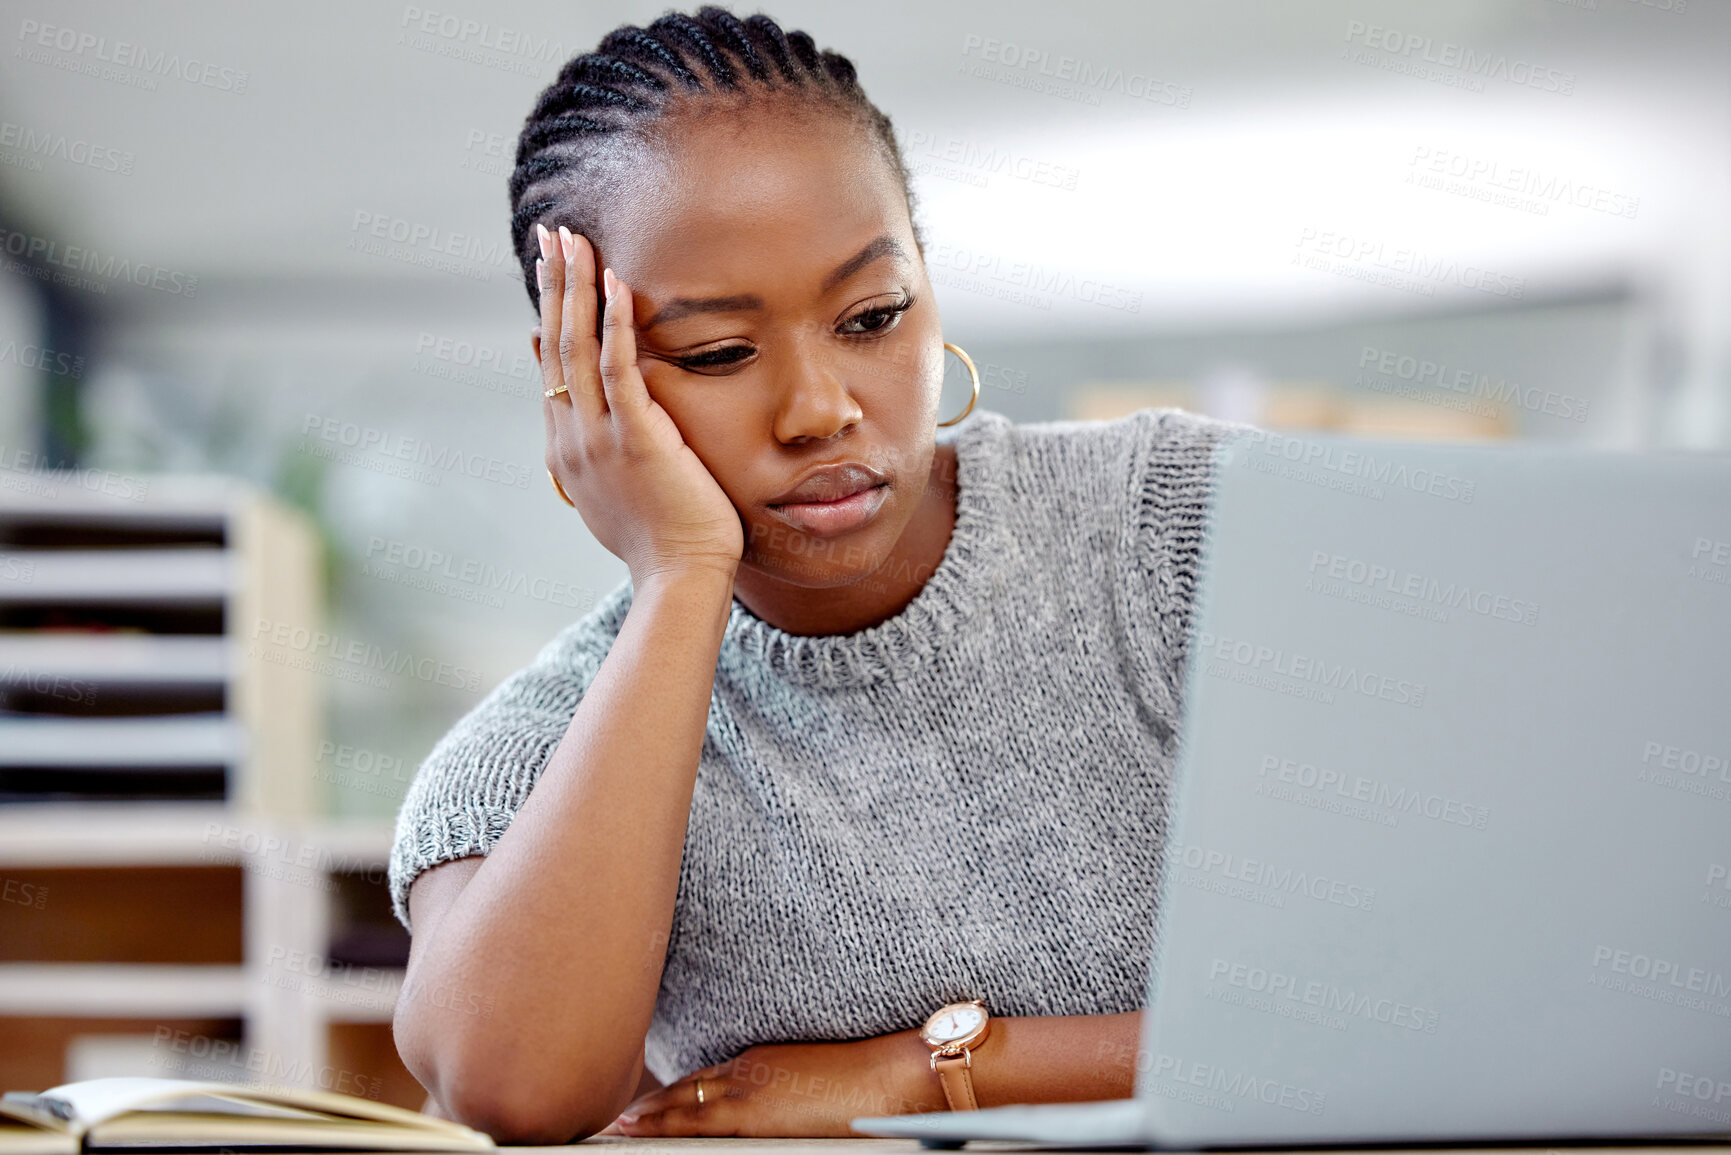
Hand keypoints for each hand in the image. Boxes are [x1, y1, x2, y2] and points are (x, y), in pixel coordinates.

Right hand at [535, 223, 743, 583]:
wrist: (678, 578)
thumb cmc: (663, 541)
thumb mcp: (618, 492)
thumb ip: (602, 453)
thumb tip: (589, 421)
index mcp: (567, 449)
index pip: (551, 368)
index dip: (550, 314)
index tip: (550, 271)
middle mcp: (572, 438)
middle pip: (555, 346)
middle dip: (553, 285)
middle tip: (550, 234)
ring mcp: (598, 437)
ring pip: (576, 348)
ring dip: (574, 288)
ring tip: (572, 240)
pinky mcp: (635, 438)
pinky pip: (619, 368)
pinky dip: (615, 323)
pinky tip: (617, 282)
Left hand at [596, 1034, 939, 1137]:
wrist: (894, 1075)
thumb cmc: (870, 1084)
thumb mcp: (816, 1083)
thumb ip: (787, 1094)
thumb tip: (781, 1113)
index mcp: (762, 1062)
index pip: (705, 1079)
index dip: (673, 1093)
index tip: (646, 1104)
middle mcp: (746, 1070)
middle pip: (686, 1088)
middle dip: (651, 1105)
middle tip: (616, 1118)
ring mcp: (746, 1089)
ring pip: (680, 1102)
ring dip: (646, 1115)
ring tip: (613, 1125)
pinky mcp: (750, 1112)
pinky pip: (691, 1120)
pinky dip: (659, 1124)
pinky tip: (634, 1128)